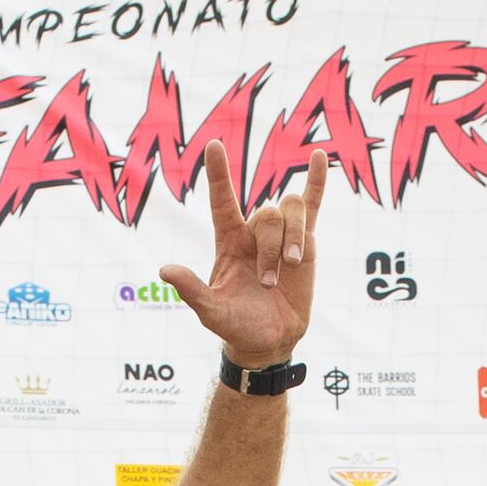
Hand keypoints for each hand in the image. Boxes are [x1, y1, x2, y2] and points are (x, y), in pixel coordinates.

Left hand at [168, 144, 325, 369]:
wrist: (270, 340)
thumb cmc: (237, 326)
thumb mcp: (211, 312)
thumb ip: (192, 291)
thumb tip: (165, 271)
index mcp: (229, 241)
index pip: (222, 200)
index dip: (218, 173)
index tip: (213, 145)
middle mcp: (253, 232)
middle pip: (268, 215)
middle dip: (272, 249)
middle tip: (269, 283)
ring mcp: (282, 234)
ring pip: (292, 210)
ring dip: (295, 238)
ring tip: (293, 266)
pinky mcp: (307, 242)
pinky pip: (312, 205)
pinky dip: (317, 181)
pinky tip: (321, 157)